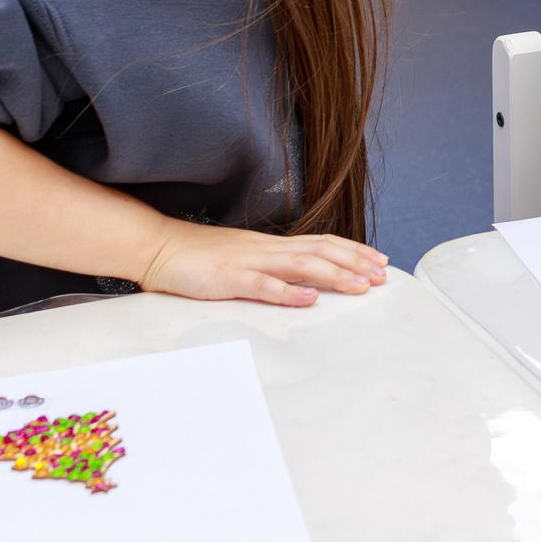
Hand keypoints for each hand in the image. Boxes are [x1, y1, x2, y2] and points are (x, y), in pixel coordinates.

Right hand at [138, 222, 389, 307]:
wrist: (158, 247)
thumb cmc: (199, 258)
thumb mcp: (243, 259)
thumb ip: (271, 266)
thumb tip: (301, 279)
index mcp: (271, 245)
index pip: (321, 242)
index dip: (352, 250)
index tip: (378, 261)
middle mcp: (266, 249)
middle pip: (320, 251)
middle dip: (354, 262)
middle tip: (382, 275)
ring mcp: (248, 262)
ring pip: (299, 265)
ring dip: (333, 275)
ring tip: (359, 286)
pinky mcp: (227, 278)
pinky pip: (261, 285)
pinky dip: (287, 292)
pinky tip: (308, 299)